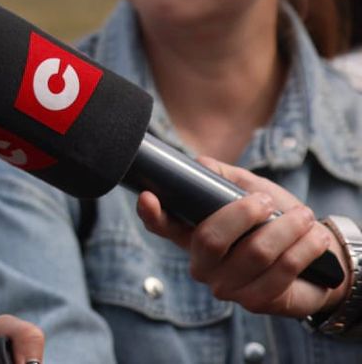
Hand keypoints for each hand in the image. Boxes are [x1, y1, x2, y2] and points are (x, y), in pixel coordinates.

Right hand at [135, 155, 347, 317]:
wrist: (316, 259)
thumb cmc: (275, 220)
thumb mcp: (249, 189)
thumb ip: (223, 176)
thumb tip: (200, 163)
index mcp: (192, 235)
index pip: (162, 226)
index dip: (151, 213)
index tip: (148, 196)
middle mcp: (202, 264)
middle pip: (209, 239)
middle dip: (243, 214)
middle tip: (266, 200)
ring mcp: (226, 286)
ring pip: (254, 253)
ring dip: (285, 229)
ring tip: (303, 216)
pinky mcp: (255, 301)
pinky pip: (280, 271)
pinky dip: (302, 249)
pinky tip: (313, 238)